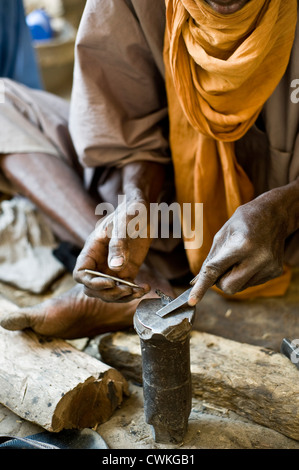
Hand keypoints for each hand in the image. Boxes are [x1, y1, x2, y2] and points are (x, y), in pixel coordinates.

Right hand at [73, 197, 151, 301]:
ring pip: (109, 293)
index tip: (109, 282)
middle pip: (93, 288)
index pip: (80, 273)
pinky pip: (125, 289)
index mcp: (91, 251)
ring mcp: (112, 270)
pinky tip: (144, 288)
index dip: (91, 282)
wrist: (142, 212)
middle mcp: (99, 263)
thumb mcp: (123, 225)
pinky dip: (134, 293)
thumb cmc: (129, 213)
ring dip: (121, 297)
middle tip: (126, 288)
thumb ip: (118, 245)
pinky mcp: (126, 273)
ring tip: (137, 291)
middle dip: (108, 293)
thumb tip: (115, 267)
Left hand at [188, 186, 294, 304]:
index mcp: (242, 245)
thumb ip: (210, 260)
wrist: (275, 214)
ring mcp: (269, 267)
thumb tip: (196, 281)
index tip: (192, 301)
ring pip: (239, 288)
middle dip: (219, 281)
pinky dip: (244, 276)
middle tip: (222, 264)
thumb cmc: (244, 221)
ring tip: (240, 257)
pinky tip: (250, 259)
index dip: (202, 287)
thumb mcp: (222, 234)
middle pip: (228, 287)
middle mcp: (258, 258)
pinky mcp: (275, 272)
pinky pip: (250, 284)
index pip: (216, 271)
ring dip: (233, 277)